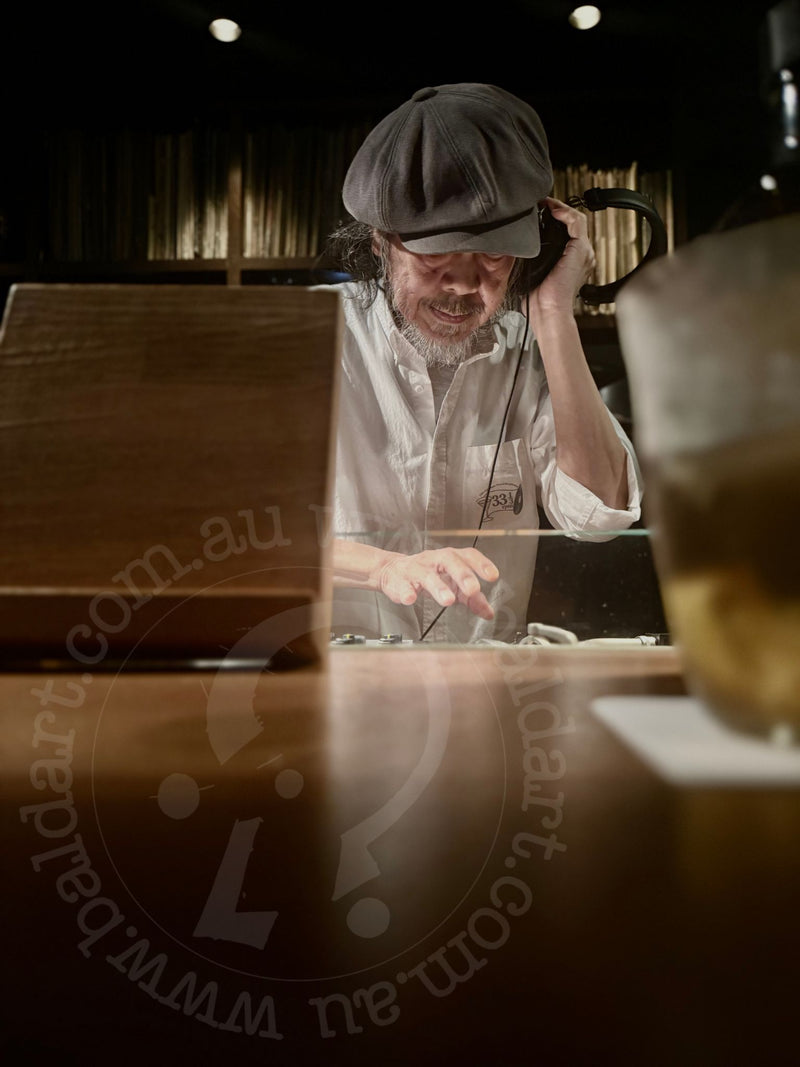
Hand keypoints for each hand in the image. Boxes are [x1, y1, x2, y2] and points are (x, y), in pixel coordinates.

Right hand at [376, 548, 499, 619]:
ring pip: (428, 575)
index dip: (481, 564)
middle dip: (463, 574)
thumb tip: (489, 612)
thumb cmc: (428, 575)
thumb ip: (472, 598)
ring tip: (448, 600)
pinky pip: (403, 585)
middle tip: (473, 589)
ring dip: (438, 587)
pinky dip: (407, 592)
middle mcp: (435, 560)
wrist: (393, 572)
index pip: (468, 555)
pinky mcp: (401, 582)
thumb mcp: (453, 585)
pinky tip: (411, 599)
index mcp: (451, 559)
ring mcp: (417, 570)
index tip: (493, 576)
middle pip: (450, 561)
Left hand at [529, 196, 595, 314]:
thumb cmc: (540, 302)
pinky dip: (564, 212)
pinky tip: (552, 209)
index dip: (555, 219)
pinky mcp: (580, 249)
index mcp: (572, 261)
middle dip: (557, 211)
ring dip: (560, 208)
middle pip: (572, 224)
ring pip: (576, 219)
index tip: (539, 212)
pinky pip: (576, 222)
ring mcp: (583, 252)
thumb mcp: (532, 275)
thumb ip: (529, 260)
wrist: (549, 312)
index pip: (568, 232)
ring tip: (546, 203)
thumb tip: (513, 250)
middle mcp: (581, 256)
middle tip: (541, 204)